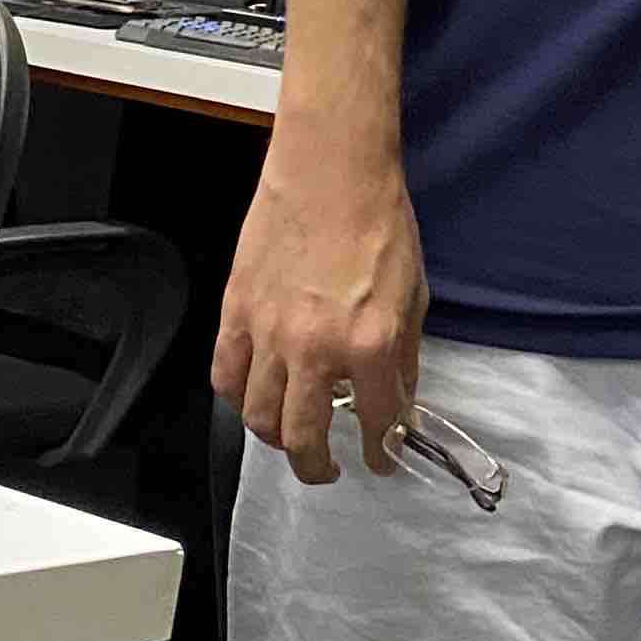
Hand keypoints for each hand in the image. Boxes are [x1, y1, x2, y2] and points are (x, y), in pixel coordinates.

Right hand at [213, 146, 428, 482]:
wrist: (332, 170)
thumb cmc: (377, 220)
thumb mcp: (414, 294)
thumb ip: (405, 355)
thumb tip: (397, 399)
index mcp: (371, 343)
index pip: (376, 420)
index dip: (380, 451)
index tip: (380, 460)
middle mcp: (316, 348)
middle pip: (304, 437)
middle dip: (318, 466)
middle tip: (326, 469)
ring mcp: (270, 333)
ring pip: (259, 417)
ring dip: (275, 441)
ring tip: (289, 441)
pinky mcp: (237, 312)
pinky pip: (226, 376)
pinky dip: (238, 398)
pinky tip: (253, 399)